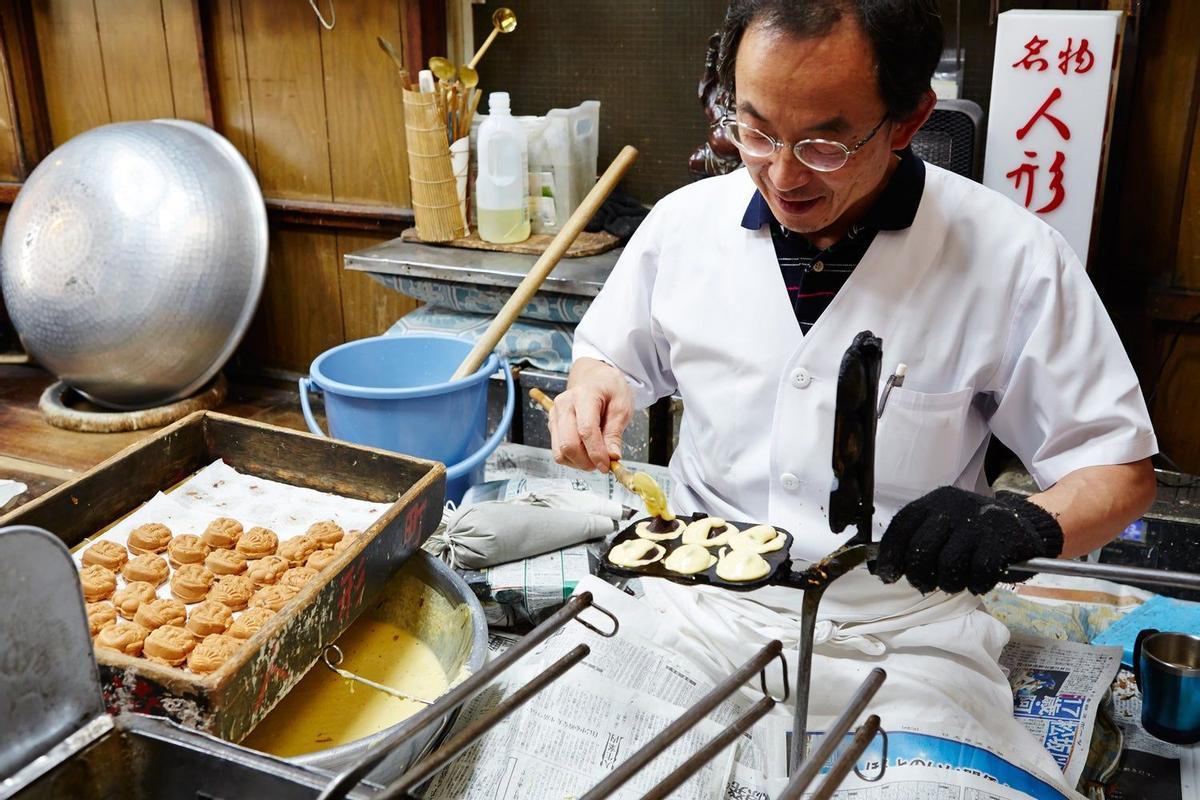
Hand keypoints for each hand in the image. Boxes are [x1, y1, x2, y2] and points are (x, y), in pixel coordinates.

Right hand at [548, 358, 632, 471]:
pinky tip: (586, 452)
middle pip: (568, 444)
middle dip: (586, 461)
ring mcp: (555, 416)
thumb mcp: (622, 406)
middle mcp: (563, 405)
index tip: (608, 466)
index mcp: (583, 396)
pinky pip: (558, 451)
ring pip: (560, 452)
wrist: (595, 378)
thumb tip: (612, 456)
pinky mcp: (553, 426)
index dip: (596, 452)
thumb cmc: (610, 389)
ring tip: (595, 457)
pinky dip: (573, 459)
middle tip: (603, 465)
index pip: (586, 430)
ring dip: (579, 462)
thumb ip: (615, 432)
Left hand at [874, 487, 1063, 594]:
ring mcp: (977, 523)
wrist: (1024, 523)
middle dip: (919, 575)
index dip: (891, 555)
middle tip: (924, 585)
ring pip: (948, 565)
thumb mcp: (944, 523)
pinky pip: (978, 572)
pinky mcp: (1000, 541)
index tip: (887, 576)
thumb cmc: (974, 530)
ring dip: (948, 583)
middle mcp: (953, 508)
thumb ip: (919, 538)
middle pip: (921, 549)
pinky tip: (977, 583)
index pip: (902, 526)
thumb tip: (887, 568)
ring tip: (954, 583)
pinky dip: (976, 584)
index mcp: (934, 502)